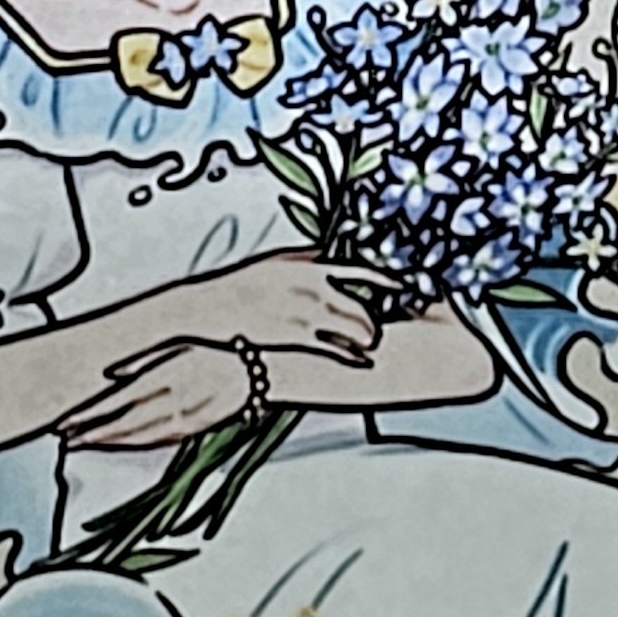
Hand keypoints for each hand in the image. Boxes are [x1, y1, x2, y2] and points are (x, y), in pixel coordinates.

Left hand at [66, 339, 265, 450]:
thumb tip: (113, 374)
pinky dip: (129, 445)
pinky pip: (153, 442)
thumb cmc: (216, 355)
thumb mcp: (179, 346)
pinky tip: (116, 445)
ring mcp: (180, 420)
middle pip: (122, 423)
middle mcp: (171, 402)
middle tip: (66, 438)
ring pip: (135, 437)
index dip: (90, 413)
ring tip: (82, 443)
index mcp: (166, 377)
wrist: (253, 377)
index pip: (118, 400)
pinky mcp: (188, 432)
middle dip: (91, 432)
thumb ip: (143, 361)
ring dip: (106, 442)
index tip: (68, 420)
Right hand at [180, 254, 380, 362]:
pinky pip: (335, 348)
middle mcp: (316, 288)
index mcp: (313, 267)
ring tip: (371, 344)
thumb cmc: (242, 283)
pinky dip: (353, 356)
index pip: (362, 271)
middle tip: (382, 328)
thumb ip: (309, 258)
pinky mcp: (296, 336)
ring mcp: (308, 313)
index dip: (388, 280)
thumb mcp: (278, 261)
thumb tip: (332, 255)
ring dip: (368, 338)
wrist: (210, 306)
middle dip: (377, 320)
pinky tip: (362, 361)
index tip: (406, 287)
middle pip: (363, 306)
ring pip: (355, 327)